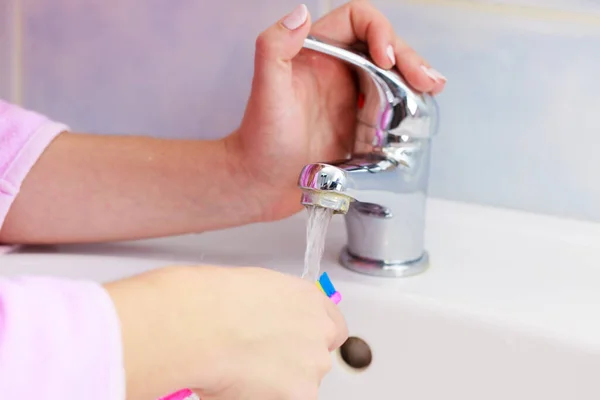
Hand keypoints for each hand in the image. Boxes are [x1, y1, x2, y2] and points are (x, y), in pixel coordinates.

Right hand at [105, 266, 347, 399]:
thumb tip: (266, 326)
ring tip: (241, 371)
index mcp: (310, 299)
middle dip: (291, 363)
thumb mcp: (254, 290)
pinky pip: (285, 398)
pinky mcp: (302, 393)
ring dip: (278, 383)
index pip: (332, 328)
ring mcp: (314, 364)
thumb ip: (274, 311)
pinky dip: (265, 396)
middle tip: (257, 361)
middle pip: (314, 357)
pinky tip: (239, 384)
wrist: (203, 324)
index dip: (310, 340)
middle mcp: (320, 330)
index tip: (295, 345)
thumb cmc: (215, 301)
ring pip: (300, 383)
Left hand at [228, 1, 446, 221]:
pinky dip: (411, 106)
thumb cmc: (260, 140)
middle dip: (410, 57)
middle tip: (427, 80)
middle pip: (385, 47)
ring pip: (394, 76)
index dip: (379, 31)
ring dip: (418, 78)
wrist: (262, 184)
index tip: (386, 60)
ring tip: (434, 89)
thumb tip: (303, 13)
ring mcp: (352, 99)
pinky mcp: (361, 126)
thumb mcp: (266, 91)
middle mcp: (338, 71)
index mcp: (317, 53)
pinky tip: (423, 112)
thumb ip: (274, 48)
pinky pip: (393, 108)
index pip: (358, 20)